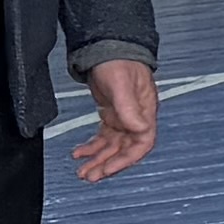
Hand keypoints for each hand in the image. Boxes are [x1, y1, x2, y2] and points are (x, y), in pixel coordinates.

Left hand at [75, 58, 161, 185]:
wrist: (106, 46)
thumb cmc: (118, 60)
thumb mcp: (121, 84)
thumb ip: (129, 107)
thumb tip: (140, 129)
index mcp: (144, 111)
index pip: (141, 144)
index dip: (125, 160)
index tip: (108, 169)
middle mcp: (135, 117)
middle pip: (124, 149)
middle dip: (107, 165)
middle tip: (90, 176)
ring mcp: (123, 117)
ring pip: (112, 146)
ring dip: (98, 159)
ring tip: (82, 171)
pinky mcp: (112, 114)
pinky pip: (103, 137)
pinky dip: (92, 147)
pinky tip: (79, 152)